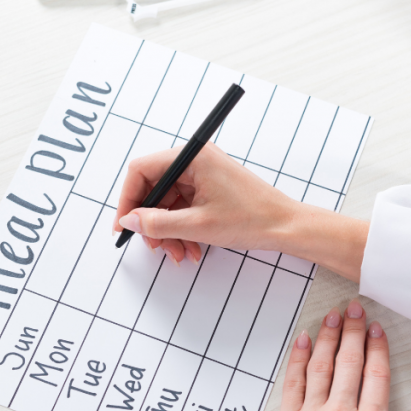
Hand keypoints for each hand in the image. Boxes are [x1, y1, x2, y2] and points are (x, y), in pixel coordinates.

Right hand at [112, 142, 295, 263]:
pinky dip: (181, 229)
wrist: (286, 227)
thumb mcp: (197, 225)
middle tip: (153, 245)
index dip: (128, 199)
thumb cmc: (252, 218)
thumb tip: (129, 221)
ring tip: (179, 253)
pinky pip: (182, 208)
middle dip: (151, 222)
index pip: (142, 170)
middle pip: (154, 189)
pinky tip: (190, 248)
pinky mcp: (209, 189)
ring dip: (168, 231)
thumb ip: (157, 223)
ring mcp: (203, 175)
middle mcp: (196, 161)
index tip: (124, 224)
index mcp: (193, 157)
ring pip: (167, 203)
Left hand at [246, 301, 410, 410]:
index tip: (377, 328)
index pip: (376, 375)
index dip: (377, 348)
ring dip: (327, 337)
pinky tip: (303, 342)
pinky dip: (298, 359)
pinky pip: (293, 382)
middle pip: (349, 362)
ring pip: (321, 366)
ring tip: (331, 315)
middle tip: (354, 307)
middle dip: (353, 331)